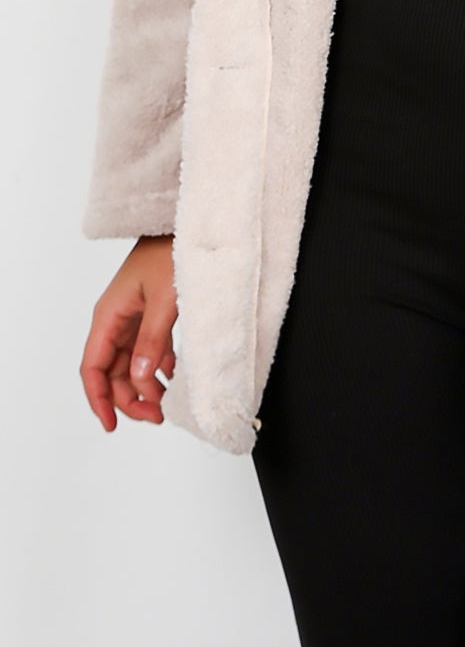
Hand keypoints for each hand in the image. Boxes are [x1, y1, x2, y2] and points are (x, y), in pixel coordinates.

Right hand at [80, 234, 177, 431]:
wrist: (190, 222)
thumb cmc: (173, 250)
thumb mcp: (166, 299)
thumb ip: (153, 341)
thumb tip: (142, 380)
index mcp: (110, 315)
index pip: (93, 368)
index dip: (99, 400)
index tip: (112, 424)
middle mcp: (117, 318)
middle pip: (112, 371)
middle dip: (129, 398)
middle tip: (156, 416)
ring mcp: (134, 316)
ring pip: (131, 362)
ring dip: (145, 385)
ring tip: (166, 402)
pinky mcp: (152, 312)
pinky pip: (148, 348)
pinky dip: (159, 366)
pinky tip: (173, 375)